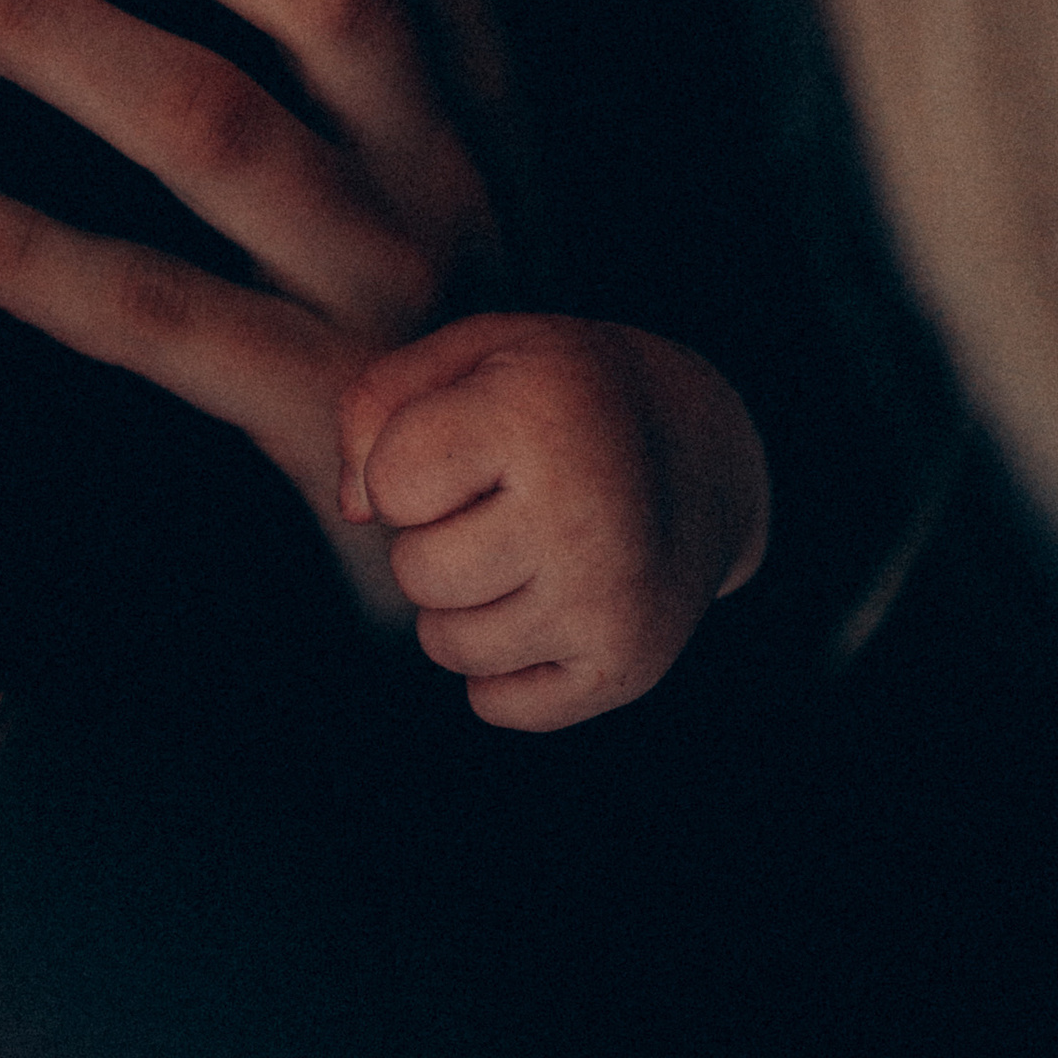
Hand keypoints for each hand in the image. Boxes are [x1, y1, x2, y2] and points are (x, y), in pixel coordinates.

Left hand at [0, 0, 500, 574]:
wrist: (538, 562)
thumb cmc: (431, 334)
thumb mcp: (436, 173)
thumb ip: (362, 48)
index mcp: (479, 93)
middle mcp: (452, 175)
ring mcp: (395, 301)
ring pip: (221, 124)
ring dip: (47, 34)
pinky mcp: (324, 421)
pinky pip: (157, 314)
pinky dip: (18, 250)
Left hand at [339, 316, 769, 728]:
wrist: (704, 451)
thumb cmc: (558, 396)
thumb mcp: (472, 353)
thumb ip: (377, 407)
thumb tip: (354, 513)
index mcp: (537, 419)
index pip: (390, 488)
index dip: (405, 468)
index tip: (458, 446)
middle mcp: (583, 517)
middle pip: (417, 574)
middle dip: (430, 539)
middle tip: (491, 504)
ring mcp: (609, 603)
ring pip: (447, 645)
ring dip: (461, 603)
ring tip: (516, 549)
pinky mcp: (625, 669)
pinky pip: (496, 703)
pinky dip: (501, 663)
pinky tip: (543, 600)